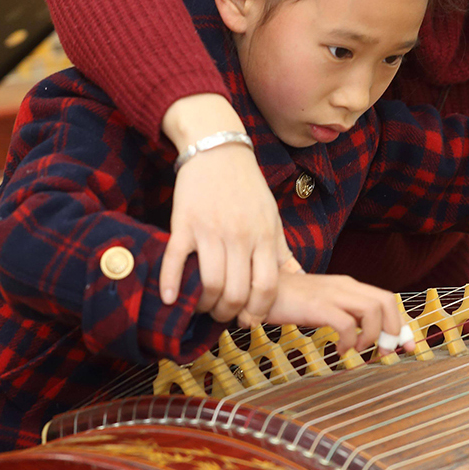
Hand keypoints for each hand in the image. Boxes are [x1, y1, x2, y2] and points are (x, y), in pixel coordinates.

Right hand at [160, 94, 301, 327]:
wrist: (217, 150)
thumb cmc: (248, 188)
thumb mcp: (272, 217)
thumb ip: (282, 251)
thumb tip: (299, 278)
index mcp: (264, 236)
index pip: (267, 287)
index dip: (258, 311)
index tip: (249, 319)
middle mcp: (240, 236)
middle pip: (237, 292)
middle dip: (229, 313)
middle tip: (223, 315)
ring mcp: (211, 231)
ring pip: (209, 283)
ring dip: (204, 304)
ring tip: (202, 306)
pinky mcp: (184, 224)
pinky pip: (175, 261)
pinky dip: (170, 284)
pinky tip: (169, 299)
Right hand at [266, 272, 403, 353]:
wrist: (258, 289)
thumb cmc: (289, 301)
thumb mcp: (323, 305)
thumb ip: (344, 315)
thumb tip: (364, 335)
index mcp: (348, 285)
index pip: (386, 299)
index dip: (401, 324)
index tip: (407, 346)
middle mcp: (345, 285)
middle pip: (386, 300)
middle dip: (394, 329)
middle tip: (386, 351)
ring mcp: (331, 293)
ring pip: (372, 310)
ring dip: (371, 336)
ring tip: (357, 350)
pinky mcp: (317, 305)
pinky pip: (346, 324)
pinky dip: (349, 341)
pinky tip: (339, 350)